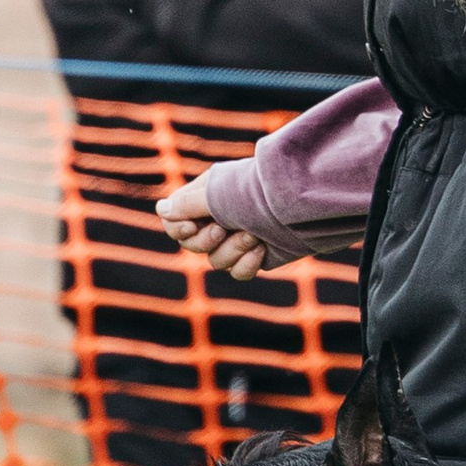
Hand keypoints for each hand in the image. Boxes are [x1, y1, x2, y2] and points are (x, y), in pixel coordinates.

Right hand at [157, 169, 275, 281]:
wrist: (304, 203)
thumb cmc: (258, 192)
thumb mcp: (217, 194)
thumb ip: (186, 205)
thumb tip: (161, 211)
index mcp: (207, 196)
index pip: (176, 221)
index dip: (179, 229)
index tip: (192, 225)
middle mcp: (221, 216)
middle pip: (193, 245)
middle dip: (205, 241)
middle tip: (222, 230)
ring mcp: (239, 237)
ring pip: (216, 261)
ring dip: (232, 250)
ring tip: (253, 235)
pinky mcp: (258, 255)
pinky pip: (239, 272)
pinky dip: (247, 264)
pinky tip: (261, 249)